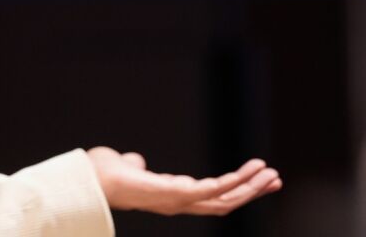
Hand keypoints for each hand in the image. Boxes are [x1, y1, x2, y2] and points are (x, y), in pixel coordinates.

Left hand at [86, 146, 280, 215]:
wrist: (90, 178)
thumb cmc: (103, 174)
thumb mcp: (127, 167)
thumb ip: (136, 165)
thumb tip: (135, 161)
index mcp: (172, 196)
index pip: (210, 198)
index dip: (233, 190)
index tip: (253, 178)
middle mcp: (179, 203)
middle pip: (224, 203)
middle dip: (251, 192)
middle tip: (275, 179)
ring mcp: (180, 202)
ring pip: (225, 200)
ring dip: (250, 187)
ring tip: (271, 174)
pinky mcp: (178, 195)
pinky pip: (216, 190)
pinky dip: (237, 180)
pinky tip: (254, 169)